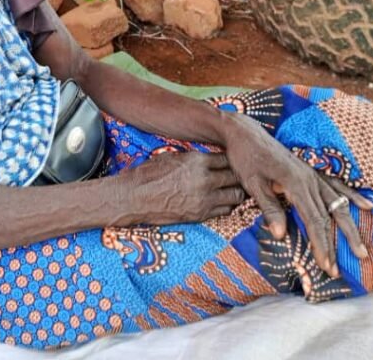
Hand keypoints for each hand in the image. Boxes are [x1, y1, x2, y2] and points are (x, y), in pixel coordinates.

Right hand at [121, 151, 246, 224]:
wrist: (133, 197)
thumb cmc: (148, 174)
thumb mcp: (171, 157)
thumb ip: (193, 158)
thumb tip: (207, 158)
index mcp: (196, 161)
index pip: (226, 159)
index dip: (231, 160)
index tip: (231, 161)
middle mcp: (204, 179)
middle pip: (235, 177)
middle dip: (237, 176)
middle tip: (238, 176)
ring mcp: (204, 199)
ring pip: (235, 195)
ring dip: (235, 191)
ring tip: (232, 189)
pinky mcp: (201, 215)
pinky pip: (225, 210)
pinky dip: (227, 205)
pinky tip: (221, 201)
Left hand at [221, 115, 372, 276]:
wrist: (245, 133)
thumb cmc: (246, 158)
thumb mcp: (253, 184)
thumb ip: (270, 208)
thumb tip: (280, 236)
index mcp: (296, 183)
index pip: (314, 220)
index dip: (321, 245)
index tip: (327, 266)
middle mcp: (310, 179)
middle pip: (328, 216)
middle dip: (336, 244)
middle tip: (340, 270)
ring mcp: (313, 174)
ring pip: (337, 204)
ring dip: (349, 228)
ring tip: (361, 249)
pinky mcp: (311, 171)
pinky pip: (336, 186)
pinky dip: (352, 197)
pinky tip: (367, 206)